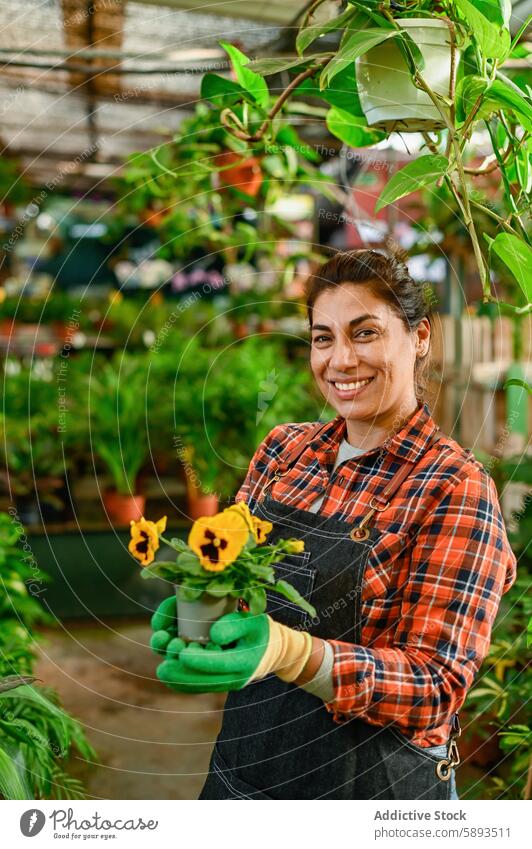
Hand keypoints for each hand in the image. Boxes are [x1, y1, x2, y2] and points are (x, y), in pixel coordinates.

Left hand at [149, 597, 268, 692]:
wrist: (270, 650)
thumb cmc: (261, 630)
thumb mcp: (254, 620)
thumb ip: (236, 624)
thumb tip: (213, 635)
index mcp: (244, 662)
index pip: (218, 664)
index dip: (197, 660)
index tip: (180, 652)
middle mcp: (230, 678)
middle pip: (199, 681)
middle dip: (177, 669)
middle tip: (166, 650)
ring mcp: (220, 682)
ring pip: (192, 685)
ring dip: (173, 671)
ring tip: (163, 645)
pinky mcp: (213, 682)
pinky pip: (191, 686)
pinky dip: (176, 675)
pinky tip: (165, 659)